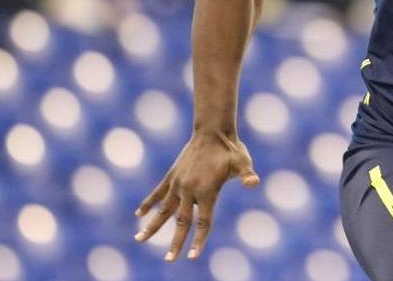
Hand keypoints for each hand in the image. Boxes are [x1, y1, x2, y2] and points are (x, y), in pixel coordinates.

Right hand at [134, 131, 258, 260]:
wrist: (213, 130)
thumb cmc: (231, 149)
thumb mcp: (242, 162)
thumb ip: (246, 174)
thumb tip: (254, 182)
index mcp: (207, 191)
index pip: (203, 222)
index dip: (199, 240)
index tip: (192, 256)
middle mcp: (189, 189)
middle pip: (181, 222)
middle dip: (175, 242)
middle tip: (169, 260)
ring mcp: (178, 182)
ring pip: (163, 209)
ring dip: (151, 226)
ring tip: (139, 240)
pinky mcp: (172, 175)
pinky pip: (157, 192)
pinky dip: (148, 203)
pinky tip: (138, 215)